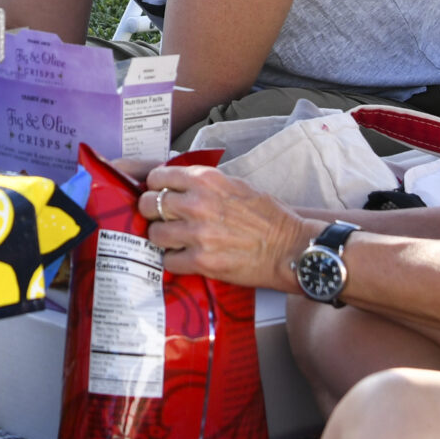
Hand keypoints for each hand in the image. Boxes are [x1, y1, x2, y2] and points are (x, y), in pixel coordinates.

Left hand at [140, 162, 312, 291]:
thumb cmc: (269, 217)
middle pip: (149, 204)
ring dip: (162, 239)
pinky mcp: (201, 261)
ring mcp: (197, 233)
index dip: (155, 187)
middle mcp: (197, 203)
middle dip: (152, 213)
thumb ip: (205, 183)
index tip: (159, 195)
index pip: (158, 177)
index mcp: (206, 180)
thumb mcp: (236, 184)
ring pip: (154, 234)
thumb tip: (178, 185)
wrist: (290, 248)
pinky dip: (174, 261)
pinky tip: (186, 258)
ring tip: (176, 241)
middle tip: (162, 220)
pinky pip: (168, 260)